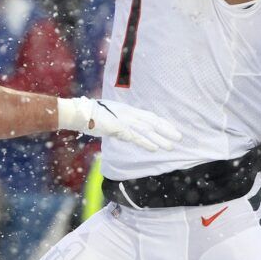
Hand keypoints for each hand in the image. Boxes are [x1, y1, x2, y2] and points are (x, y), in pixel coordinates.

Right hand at [56, 97, 183, 151]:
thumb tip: (127, 134)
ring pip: (147, 130)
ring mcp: (124, 120)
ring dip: (160, 139)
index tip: (172, 129)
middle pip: (152, 122)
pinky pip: (135, 137)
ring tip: (171, 146)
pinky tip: (155, 149)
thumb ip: (120, 126)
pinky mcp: (119, 128)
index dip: (162, 123)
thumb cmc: (92, 115)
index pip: (149, 116)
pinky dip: (146, 142)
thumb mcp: (110, 118)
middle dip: (167, 130)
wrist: (80, 112)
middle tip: (180, 137)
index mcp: (128, 110)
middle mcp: (129, 113)